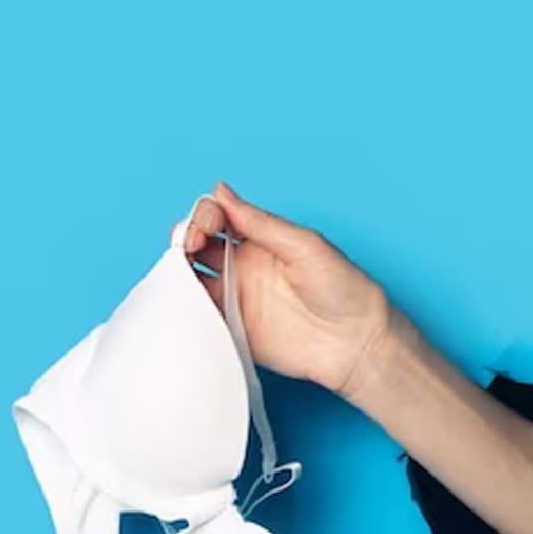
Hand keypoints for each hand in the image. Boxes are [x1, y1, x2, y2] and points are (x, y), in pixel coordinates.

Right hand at [175, 182, 392, 399]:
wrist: (354, 342)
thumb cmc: (342, 288)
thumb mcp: (303, 244)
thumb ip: (259, 223)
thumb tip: (220, 191)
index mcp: (259, 241)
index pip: (216, 219)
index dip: (202, 217)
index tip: (203, 226)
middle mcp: (242, 268)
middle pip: (196, 248)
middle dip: (183, 241)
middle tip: (186, 248)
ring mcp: (236, 301)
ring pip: (191, 282)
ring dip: (178, 274)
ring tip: (178, 276)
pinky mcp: (234, 332)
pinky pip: (200, 319)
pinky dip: (186, 311)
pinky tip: (184, 304)